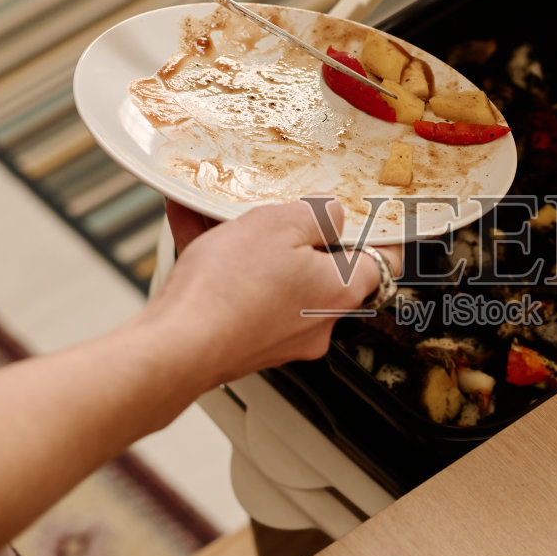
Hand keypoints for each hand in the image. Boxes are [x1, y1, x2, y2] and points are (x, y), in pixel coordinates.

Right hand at [150, 200, 398, 376]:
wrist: (176, 346)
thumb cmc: (228, 292)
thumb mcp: (279, 224)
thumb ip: (315, 214)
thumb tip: (331, 214)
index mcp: (339, 292)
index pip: (380, 262)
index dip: (377, 235)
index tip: (371, 218)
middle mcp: (316, 320)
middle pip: (321, 268)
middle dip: (296, 234)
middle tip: (279, 209)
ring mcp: (280, 335)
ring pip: (274, 276)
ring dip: (249, 242)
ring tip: (218, 212)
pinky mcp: (245, 340)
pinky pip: (240, 291)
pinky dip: (221, 262)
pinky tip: (192, 226)